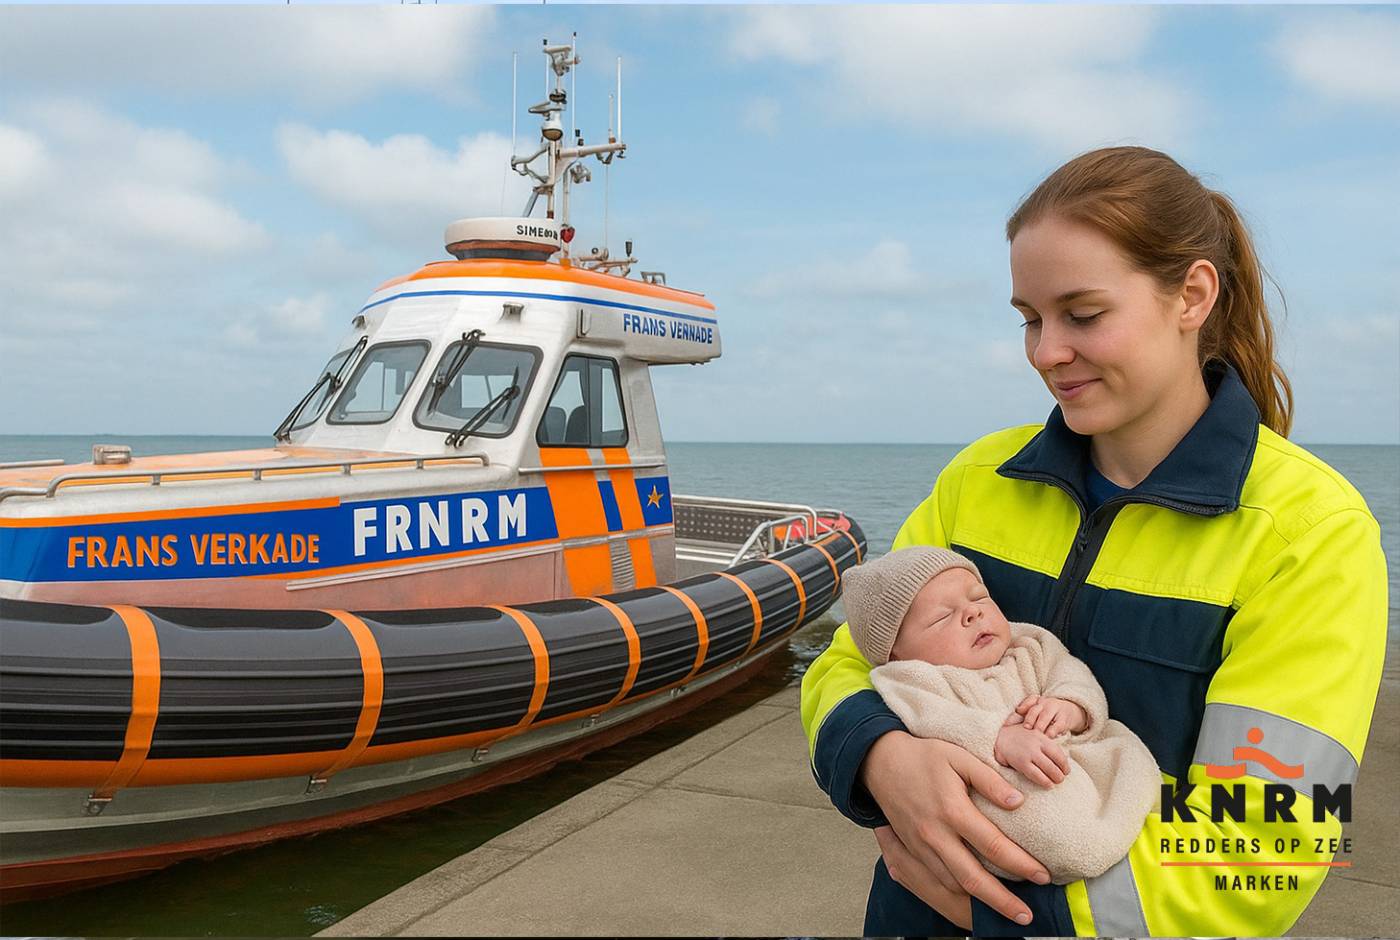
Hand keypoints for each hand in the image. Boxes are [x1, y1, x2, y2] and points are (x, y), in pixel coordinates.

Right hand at [858, 731, 1050, 926]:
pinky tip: (976, 894)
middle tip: (1027, 916)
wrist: (880, 762)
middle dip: (1002, 902)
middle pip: (973, 878)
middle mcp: (935, 834)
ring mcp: (921, 846)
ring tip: (1006, 908)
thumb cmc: (923, 756)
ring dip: (981, 901)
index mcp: (952, 810)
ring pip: (953, 884)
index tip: (1043, 875)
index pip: (993, 845)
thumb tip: (1018, 802)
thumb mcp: (959, 757)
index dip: (1021, 864)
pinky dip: (959, 892)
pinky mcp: (912, 850)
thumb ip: (989, 780)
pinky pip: (937, 879)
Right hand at [994, 722, 1069, 788]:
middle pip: (1055, 763)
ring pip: (1048, 769)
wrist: (1000, 737)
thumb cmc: (1021, 738)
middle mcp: (1037, 745)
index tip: (1066, 771)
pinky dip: (1045, 781)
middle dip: (1061, 774)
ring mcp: (1029, 754)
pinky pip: (1036, 775)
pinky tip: (1048, 785)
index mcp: (1042, 738)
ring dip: (1055, 778)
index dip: (1065, 765)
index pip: (1059, 754)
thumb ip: (1047, 744)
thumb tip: (1062, 759)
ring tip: (1056, 782)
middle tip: (1061, 778)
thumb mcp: (1035, 734)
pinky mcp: (1021, 763)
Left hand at [1014, 694, 1086, 736]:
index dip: (1022, 707)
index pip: (1029, 701)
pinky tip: (1047, 738)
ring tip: (1036, 734)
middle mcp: (1046, 703)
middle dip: (1030, 718)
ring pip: (1045, 717)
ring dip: (1040, 726)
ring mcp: (1056, 710)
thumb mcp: (1037, 712)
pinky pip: (1057, 726)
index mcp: (1037, 700)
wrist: (1070, 712)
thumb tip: (1005, 725)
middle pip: (1035, 709)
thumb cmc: (1047, 715)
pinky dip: (1051, 732)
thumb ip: (1022, 716)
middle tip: (1026, 728)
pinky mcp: (1064, 720)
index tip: (1016, 714)